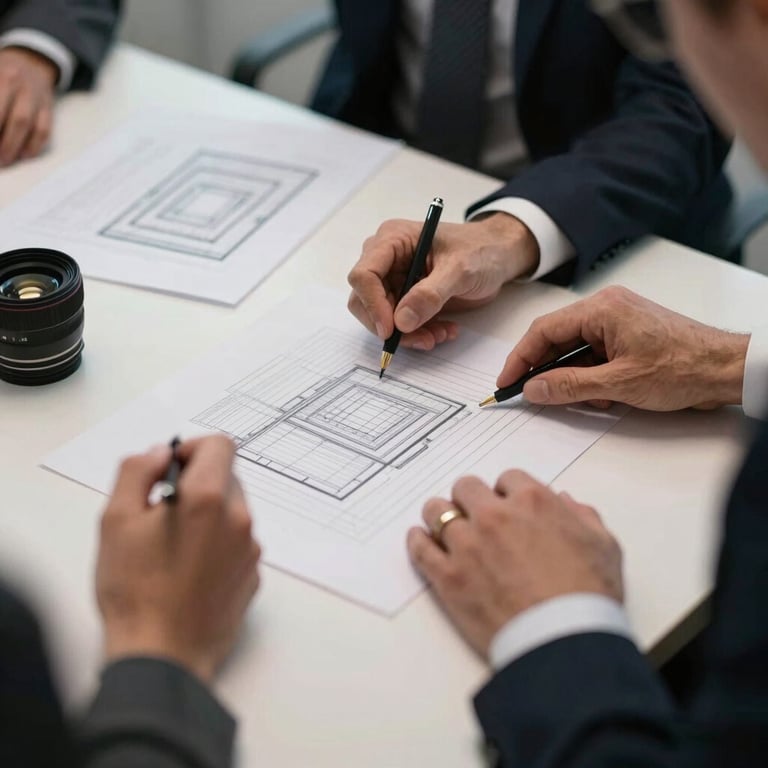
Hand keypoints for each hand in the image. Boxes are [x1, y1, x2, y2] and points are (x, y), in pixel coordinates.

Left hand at [0, 47, 56, 164]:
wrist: (31, 59)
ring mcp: (36, 97)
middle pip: (11, 117)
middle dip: (1, 141)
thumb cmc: (3, 71)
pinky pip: (44, 130)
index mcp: (2, 76)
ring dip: (15, 146)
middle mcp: (19, 85)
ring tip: (5, 160)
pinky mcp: (48, 108)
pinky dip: (34, 146)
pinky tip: (23, 155)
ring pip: (27, 125)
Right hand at [96, 436, 260, 682]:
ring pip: (232, 511)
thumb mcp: (116, 520)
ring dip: (206, 515)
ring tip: (172, 546)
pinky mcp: (252, 576)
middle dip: (196, 484)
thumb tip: (159, 453)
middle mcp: (239, 520)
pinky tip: (188, 570)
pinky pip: (237, 543)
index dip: (192, 448)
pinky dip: (217, 544)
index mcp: (209, 499)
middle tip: (161, 511)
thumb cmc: (135, 593)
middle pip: (227, 477)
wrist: (161, 657)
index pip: (220, 444)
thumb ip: (137, 471)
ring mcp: (250, 550)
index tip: (171, 467)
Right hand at [347, 213, 538, 349]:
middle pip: (364, 300)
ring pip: (381, 318)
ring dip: (408, 334)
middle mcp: (386, 260)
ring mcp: (394, 280)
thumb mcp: (461, 269)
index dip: (372, 304)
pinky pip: (399, 325)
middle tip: (421, 338)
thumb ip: (431, 294)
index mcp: (392, 240)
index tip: (391, 329)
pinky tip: (443, 330)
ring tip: (440, 334)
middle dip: (390, 326)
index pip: (364, 274)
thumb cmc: (480, 250)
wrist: (497, 256)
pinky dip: (418, 334)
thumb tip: (401, 320)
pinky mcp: (405, 299)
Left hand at [407, 472, 622, 657]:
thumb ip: (583, 516)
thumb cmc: (588, 596)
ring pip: (437, 511)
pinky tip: (421, 540)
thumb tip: (565, 501)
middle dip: (471, 499)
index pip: (507, 478)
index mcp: (532, 502)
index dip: (506, 493)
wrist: (564, 640)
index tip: (506, 506)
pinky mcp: (447, 576)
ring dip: (440, 515)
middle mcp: (494, 516)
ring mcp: (467, 545)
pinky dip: (418, 541)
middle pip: (466, 488)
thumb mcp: (603, 546)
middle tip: (474, 515)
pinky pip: (420, 547)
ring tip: (444, 526)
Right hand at [498, 286, 748, 410]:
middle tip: (533, 395)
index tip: (507, 382)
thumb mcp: (618, 384)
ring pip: (577, 350)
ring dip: (575, 378)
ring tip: (592, 400)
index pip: (544, 331)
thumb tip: (533, 388)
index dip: (520, 358)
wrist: (727, 369)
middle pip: (558, 340)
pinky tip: (607, 395)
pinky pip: (596, 354)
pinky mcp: (628, 335)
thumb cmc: (682, 368)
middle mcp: (607, 308)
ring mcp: (619, 320)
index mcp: (601, 309)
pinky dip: (593, 377)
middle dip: (548, 371)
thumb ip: (568, 386)